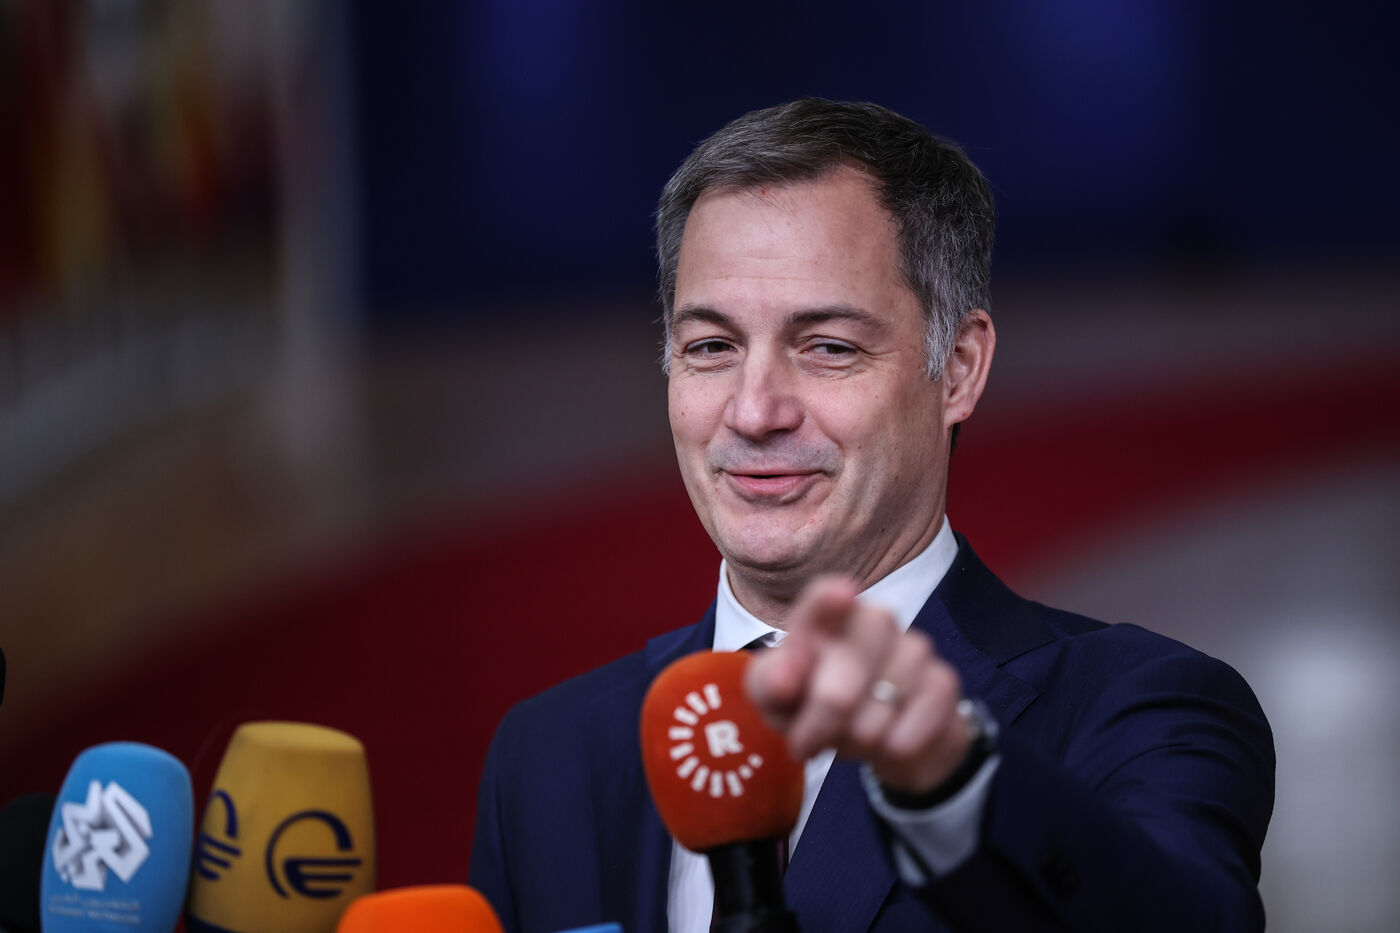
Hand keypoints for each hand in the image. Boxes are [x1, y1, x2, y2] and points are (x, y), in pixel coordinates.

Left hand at [744, 576, 972, 794]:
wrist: (884, 738)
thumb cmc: (818, 707)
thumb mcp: (779, 700)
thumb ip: (771, 685)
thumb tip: (784, 680)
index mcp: (828, 617)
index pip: (825, 598)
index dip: (830, 599)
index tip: (841, 594)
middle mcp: (874, 620)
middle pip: (849, 668)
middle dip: (823, 719)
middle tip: (807, 743)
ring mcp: (914, 647)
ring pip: (881, 706)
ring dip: (858, 739)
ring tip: (851, 737)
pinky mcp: (943, 682)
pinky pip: (916, 723)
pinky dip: (894, 747)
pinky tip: (889, 743)